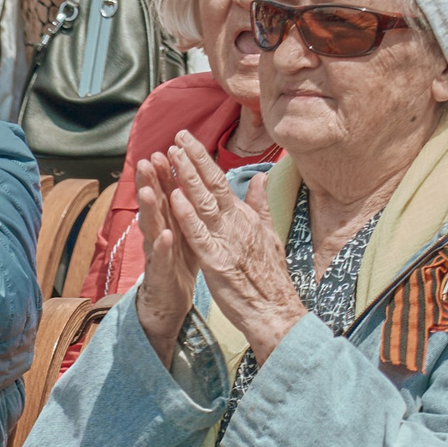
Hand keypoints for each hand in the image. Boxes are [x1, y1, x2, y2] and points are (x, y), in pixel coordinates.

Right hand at [130, 153, 197, 367]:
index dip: (167, 171)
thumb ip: (189, 208)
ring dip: (149, 209)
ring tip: (147, 190)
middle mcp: (159, 234)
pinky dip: (162, 247)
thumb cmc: (179, 264)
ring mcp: (156, 254)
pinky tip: (165, 235)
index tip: (169, 147)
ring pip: (152, 228)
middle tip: (147, 160)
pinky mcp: (160, 274)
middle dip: (151, 182)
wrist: (168, 303)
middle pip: (155, 205)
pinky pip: (161, 259)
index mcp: (171, 222)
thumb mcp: (187, 231)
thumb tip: (195, 180)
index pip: (168, 193)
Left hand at [155, 133, 298, 362]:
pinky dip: (187, 216)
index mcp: (244, 217)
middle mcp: (236, 224)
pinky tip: (175, 197)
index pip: (221, 182)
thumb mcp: (268, 234)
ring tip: (173, 155)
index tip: (187, 140)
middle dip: (194, 159)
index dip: (203, 160)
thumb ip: (260, 205)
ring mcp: (226, 241)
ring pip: (204, 204)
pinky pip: (199, 235)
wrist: (274, 310)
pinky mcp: (217, 262)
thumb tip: (259, 179)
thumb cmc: (269, 276)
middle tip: (178, 136)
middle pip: (212, 185)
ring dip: (188, 178)